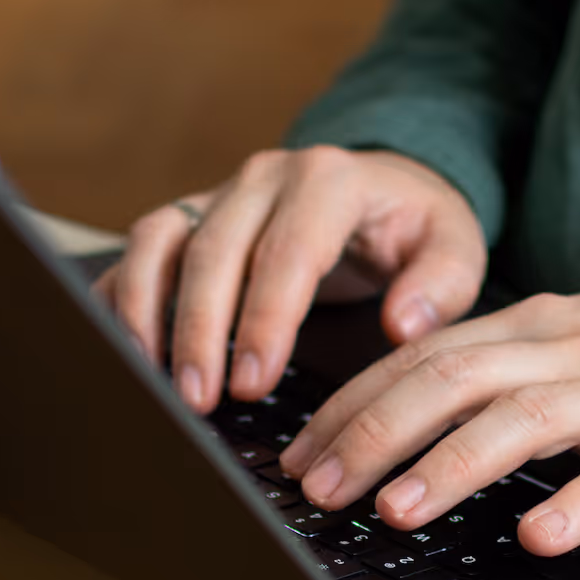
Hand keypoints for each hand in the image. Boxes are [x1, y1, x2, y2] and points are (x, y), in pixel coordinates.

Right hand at [95, 147, 486, 412]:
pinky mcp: (191, 216)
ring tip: (151, 381)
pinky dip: (126, 298)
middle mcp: (265, 178)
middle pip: (215, 250)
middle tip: (197, 401)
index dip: (266, 320)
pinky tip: (128, 352)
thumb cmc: (412, 227)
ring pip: (161, 241)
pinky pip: (141, 251)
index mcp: (330, 181)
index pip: (289, 252)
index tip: (252, 382)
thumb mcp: (453, 246)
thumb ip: (441, 284)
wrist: (381, 188)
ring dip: (149, 313)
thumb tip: (402, 324)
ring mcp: (220, 193)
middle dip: (200, 331)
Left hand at [280, 293, 579, 555]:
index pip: (422, 356)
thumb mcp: (574, 351)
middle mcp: (571, 348)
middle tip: (320, 487)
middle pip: (453, 380)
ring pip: (523, 420)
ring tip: (396, 512)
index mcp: (537, 326)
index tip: (299, 451)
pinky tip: (537, 537)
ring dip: (450, 466)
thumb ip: (498, 376)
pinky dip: (576, 503)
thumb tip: (401, 420)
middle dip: (374, 433)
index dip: (352, 403)